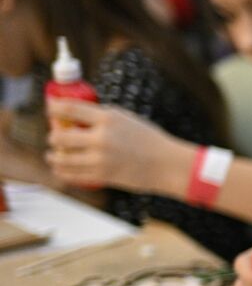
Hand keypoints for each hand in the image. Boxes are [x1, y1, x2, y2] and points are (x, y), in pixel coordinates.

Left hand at [45, 99, 184, 192]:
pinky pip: (71, 175)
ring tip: (53, 155)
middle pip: (59, 136)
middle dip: (53, 137)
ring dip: (53, 156)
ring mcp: (100, 159)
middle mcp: (101, 138)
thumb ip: (102, 117)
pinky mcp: (102, 176)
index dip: (54, 108)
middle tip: (55, 137)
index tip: (50, 110)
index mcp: (108, 119)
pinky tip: (61, 168)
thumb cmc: (150, 140)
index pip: (69, 109)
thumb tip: (75, 117)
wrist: (168, 165)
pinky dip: (62, 172)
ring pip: (61, 158)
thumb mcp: (127, 119)